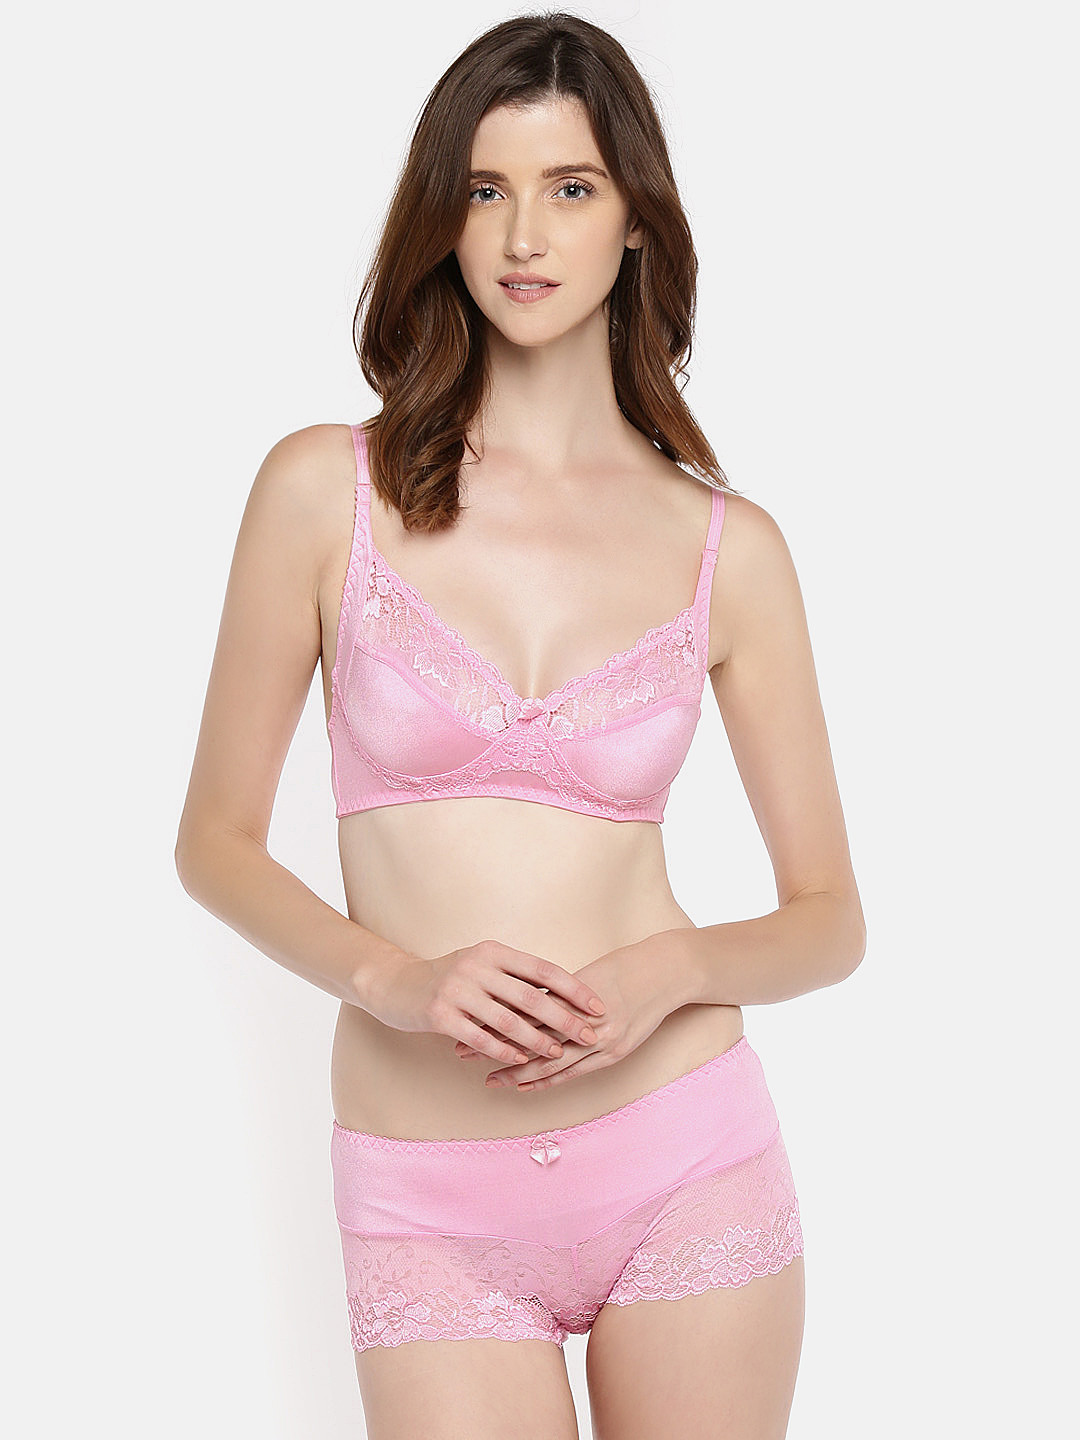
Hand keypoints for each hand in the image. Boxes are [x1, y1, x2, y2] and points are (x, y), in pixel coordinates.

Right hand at [362, 939, 606, 1068]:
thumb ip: (514, 975)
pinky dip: (503, 1050)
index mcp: (493, 951)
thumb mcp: (481, 965)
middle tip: (590, 1034)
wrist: (396, 985)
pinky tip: (521, 1061)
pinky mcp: (439, 1014)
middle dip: (564, 1018)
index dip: (573, 988)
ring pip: (507, 1020)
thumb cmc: (448, 977)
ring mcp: (456, 990)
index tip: (598, 1005)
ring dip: (537, 1040)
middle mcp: (476, 966)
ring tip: (559, 1052)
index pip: (543, 970)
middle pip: (530, 996)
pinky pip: (479, 1037)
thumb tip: (564, 992)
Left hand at [454, 940, 684, 1092]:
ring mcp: (598, 1039)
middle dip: (493, 1044)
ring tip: (489, 1078)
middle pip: (527, 1035)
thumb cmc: (626, 966)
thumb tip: (521, 997)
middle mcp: (580, 1017)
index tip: (464, 1020)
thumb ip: (556, 991)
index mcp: (569, 992)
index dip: (492, 1016)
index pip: (521, 1008)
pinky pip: (573, 1071)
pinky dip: (548, 1080)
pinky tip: (526, 1087)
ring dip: (516, 1070)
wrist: (666, 972)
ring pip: (548, 1060)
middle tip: (460, 1051)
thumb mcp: (587, 974)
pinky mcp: (612, 1053)